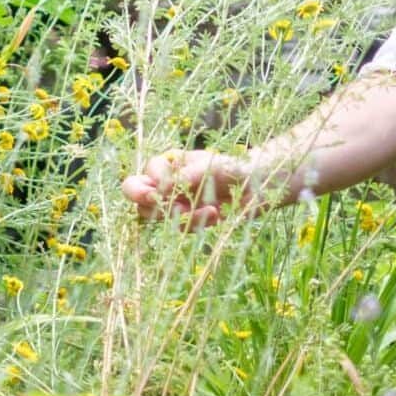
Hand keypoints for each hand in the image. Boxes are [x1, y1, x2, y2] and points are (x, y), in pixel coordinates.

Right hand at [120, 149, 254, 229]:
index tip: (162, 191)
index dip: (148, 186)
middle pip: (138, 200)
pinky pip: (180, 229)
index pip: (142, 176)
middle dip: (155, 206)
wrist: (257, 186)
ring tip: (209, 210)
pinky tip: (215, 215)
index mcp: (168, 166)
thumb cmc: (231, 168)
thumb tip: (162, 190)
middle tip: (176, 206)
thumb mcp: (208, 166)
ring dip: (181, 217)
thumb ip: (184, 176)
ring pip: (158, 218)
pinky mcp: (190, 221)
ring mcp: (177, 204)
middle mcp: (167, 185)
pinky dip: (197, 224)